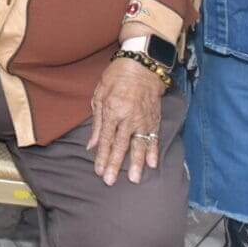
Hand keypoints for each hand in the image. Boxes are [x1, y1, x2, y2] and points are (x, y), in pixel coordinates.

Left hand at [87, 58, 164, 185]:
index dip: (102, 157)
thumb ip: (97, 122)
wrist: (142, 65)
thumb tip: (92, 145)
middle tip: (111, 181)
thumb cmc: (117, 77)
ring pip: (139, 145)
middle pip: (121, 146)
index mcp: (113, 111)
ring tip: (135, 179)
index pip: (106, 139)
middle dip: (116, 165)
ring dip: (137, 164)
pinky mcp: (154, 119)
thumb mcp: (100, 94)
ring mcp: (143, 119)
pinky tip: (153, 165)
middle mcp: (128, 118)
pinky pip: (154, 138)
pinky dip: (154, 151)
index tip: (99, 171)